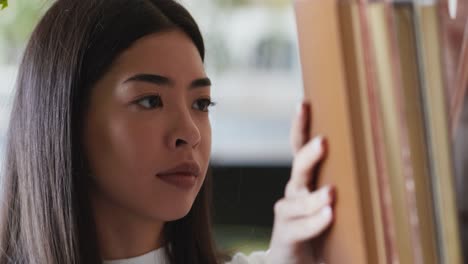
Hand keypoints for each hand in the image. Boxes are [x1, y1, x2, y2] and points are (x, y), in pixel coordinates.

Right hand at [267, 102, 334, 263]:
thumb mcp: (328, 201)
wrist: (294, 259)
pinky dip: (314, 221)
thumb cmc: (317, 226)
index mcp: (304, 179)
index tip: (304, 104)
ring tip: (331, 192)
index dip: (299, 126)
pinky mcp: (286, 235)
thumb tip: (380, 157)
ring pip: (298, 199)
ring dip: (314, 196)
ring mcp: (287, 213)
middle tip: (322, 143)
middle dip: (308, 155)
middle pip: (298, 169)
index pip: (298, 147)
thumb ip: (343, 183)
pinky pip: (300, 227)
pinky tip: (328, 215)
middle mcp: (293, 192)